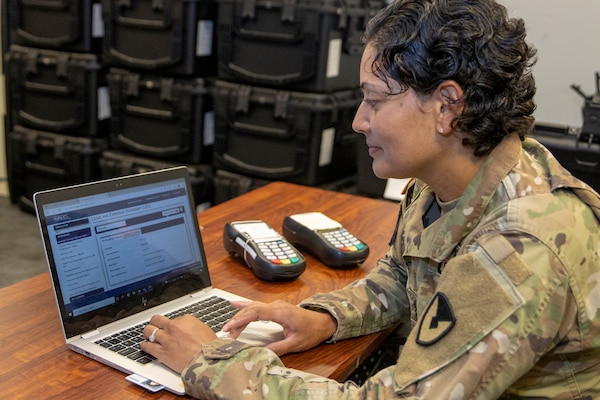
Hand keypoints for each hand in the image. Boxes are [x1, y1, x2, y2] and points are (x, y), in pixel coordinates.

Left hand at [141, 314, 216, 373]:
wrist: (206, 362)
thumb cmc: (209, 348)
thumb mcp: (205, 330)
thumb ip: (193, 327)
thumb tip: (189, 330)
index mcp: (186, 320)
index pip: (173, 318)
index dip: (172, 324)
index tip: (171, 328)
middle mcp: (174, 327)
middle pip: (157, 319)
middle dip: (155, 323)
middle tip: (154, 327)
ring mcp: (166, 339)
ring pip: (148, 330)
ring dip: (147, 333)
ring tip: (147, 335)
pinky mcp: (161, 351)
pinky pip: (147, 346)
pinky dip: (144, 345)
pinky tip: (145, 345)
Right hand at [222, 300, 336, 355]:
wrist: (322, 322)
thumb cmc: (311, 331)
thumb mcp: (296, 343)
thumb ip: (278, 348)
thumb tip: (262, 353)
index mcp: (281, 312)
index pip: (256, 313)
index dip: (241, 319)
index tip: (230, 327)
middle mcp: (277, 306)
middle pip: (252, 309)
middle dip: (237, 320)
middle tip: (226, 332)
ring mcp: (276, 305)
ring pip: (253, 307)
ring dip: (240, 316)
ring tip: (228, 326)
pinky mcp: (275, 307)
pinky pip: (257, 306)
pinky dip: (245, 308)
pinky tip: (235, 304)